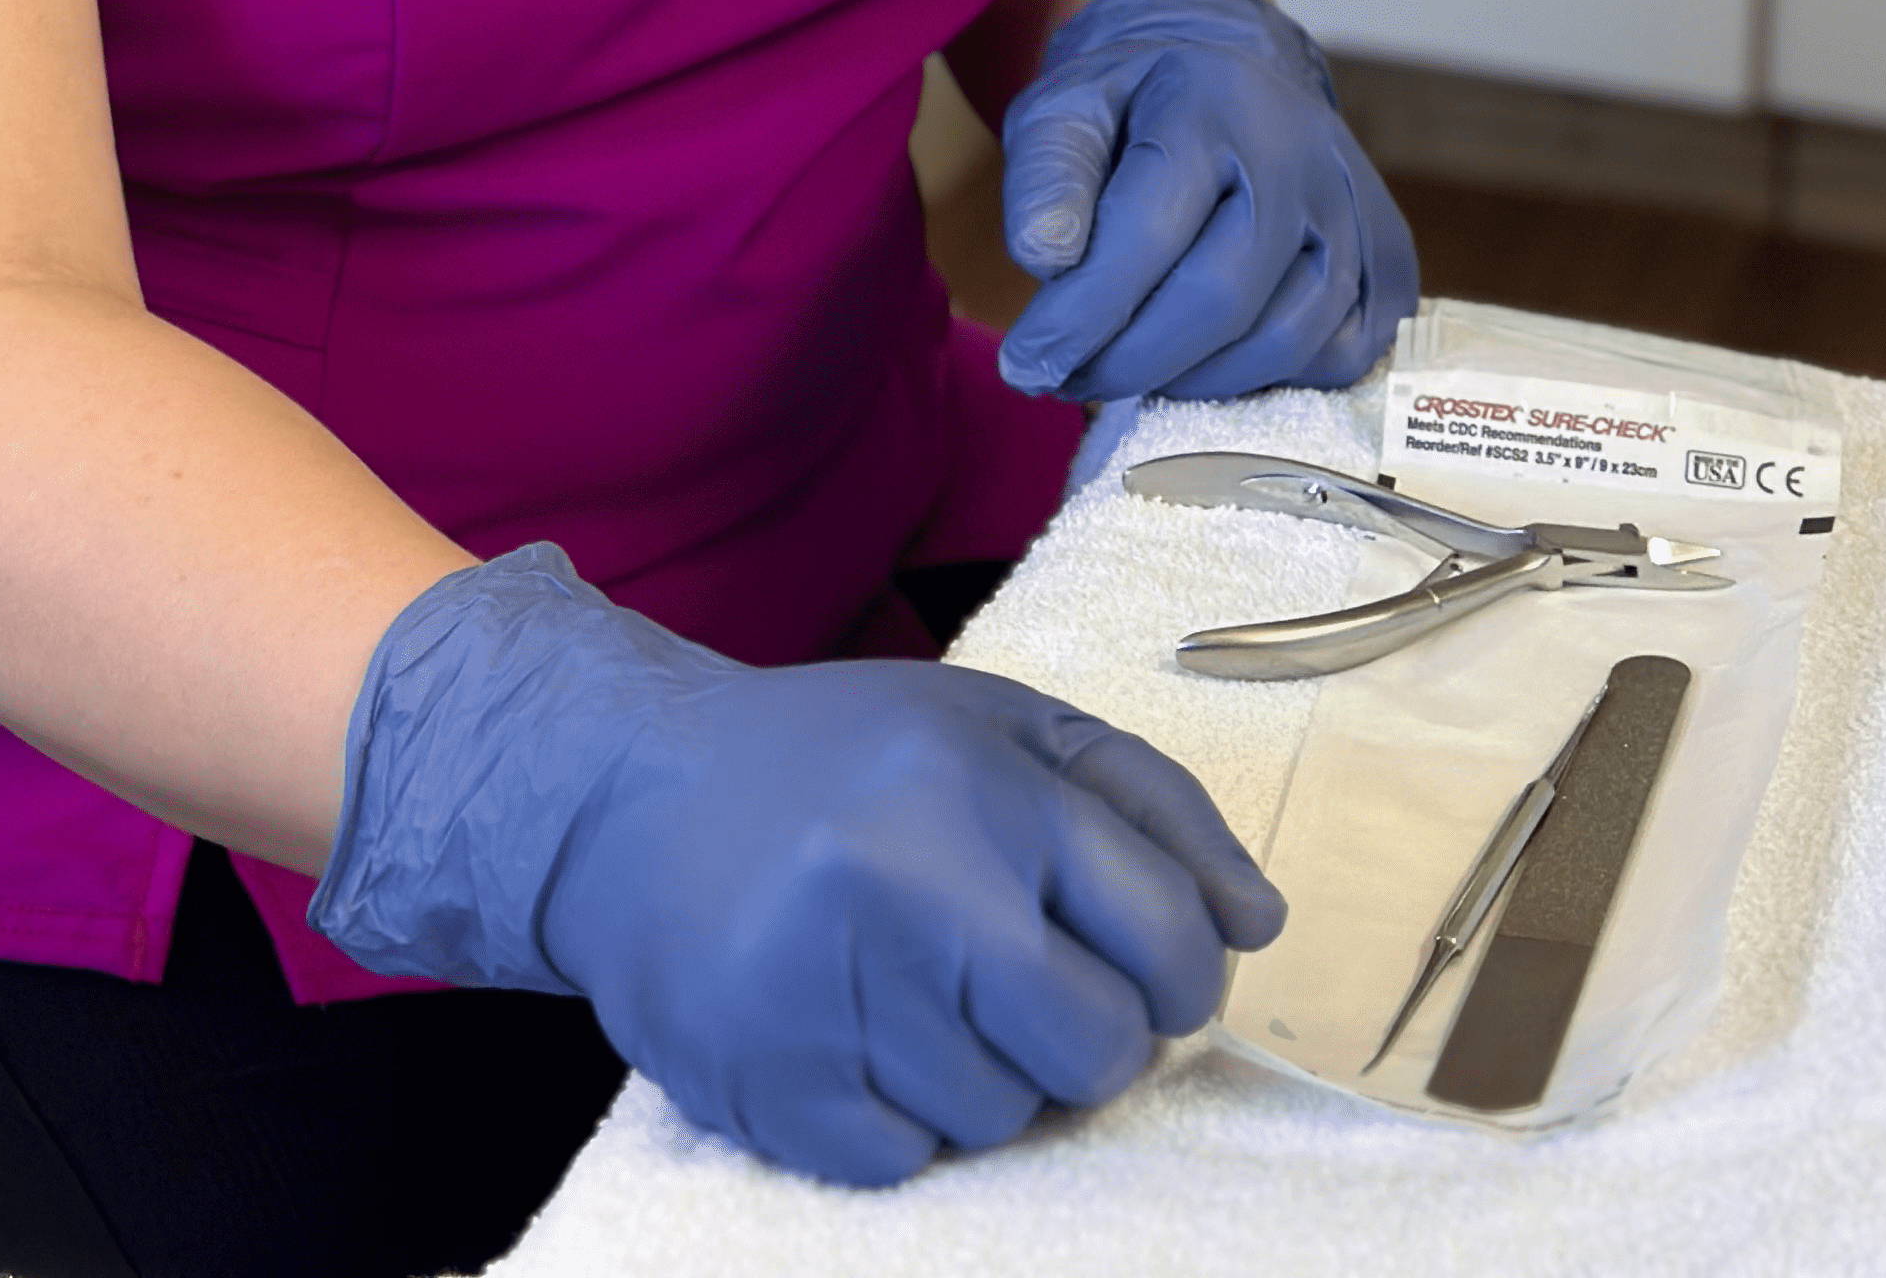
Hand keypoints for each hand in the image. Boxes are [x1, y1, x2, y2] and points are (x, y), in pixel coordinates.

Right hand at [309, 544, 1281, 1187]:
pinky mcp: (768, 1086)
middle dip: (1084, 1034)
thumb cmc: (837, 761)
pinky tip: (853, 1032)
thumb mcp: (996, 724)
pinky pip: (906, 1161)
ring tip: (912, 987)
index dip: (1175, 972)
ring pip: (1002, 1120)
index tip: (1129, 960)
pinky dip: (897, 1116)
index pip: (1169, 944)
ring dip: (982, 1071)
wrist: (623, 797)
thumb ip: (1147, 804)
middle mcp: (909, 889)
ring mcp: (833, 996)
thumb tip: (1261, 923)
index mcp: (979, 788)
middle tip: (1015, 981)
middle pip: (1099, 1056)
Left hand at [996, 0, 1417, 407]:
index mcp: (1211, 103)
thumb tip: (1046, 258)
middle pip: (1222, 297)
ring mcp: (1355, 208)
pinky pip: (1339, 355)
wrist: (1230, 71)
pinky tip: (1209, 361)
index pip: (1146, 231)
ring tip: (1131, 368)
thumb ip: (1046, 175)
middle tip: (1071, 378)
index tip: (1027, 365)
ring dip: (1195, 380)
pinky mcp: (1388, 258)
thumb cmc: (1135, 104)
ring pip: (1285, 339)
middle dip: (1132, 360)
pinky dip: (1269, 379)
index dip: (1083, 314)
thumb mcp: (1066, 108)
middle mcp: (1300, 153)